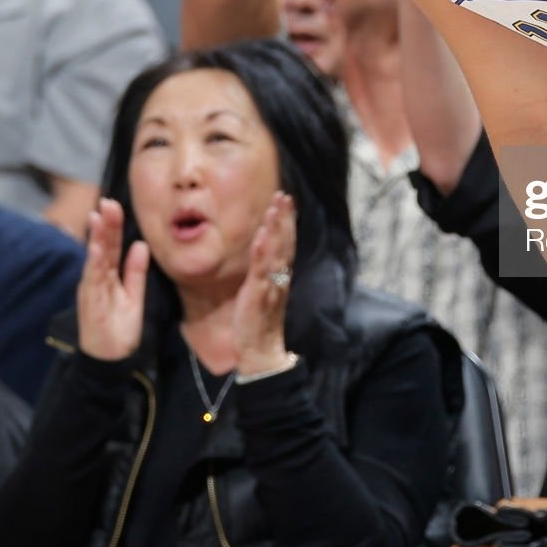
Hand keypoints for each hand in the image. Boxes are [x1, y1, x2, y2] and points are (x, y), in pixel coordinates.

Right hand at [77, 198, 149, 361]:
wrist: (110, 361)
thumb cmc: (119, 330)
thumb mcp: (133, 296)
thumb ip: (135, 272)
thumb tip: (141, 244)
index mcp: (106, 276)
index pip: (110, 247)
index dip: (113, 227)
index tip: (115, 205)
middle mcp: (96, 279)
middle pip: (101, 247)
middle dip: (105, 224)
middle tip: (108, 202)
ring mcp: (91, 290)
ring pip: (95, 259)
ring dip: (97, 237)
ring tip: (100, 216)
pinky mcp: (90, 303)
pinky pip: (92, 280)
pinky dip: (94, 262)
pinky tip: (96, 246)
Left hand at [233, 192, 297, 375]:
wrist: (261, 351)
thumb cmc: (259, 322)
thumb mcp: (263, 292)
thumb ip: (264, 272)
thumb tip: (261, 254)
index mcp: (281, 276)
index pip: (286, 243)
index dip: (287, 221)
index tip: (286, 200)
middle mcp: (280, 277)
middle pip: (286, 242)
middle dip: (285, 218)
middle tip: (284, 195)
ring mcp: (272, 284)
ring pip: (277, 251)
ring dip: (277, 227)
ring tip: (275, 207)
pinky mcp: (260, 294)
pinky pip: (263, 269)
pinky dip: (263, 251)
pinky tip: (262, 235)